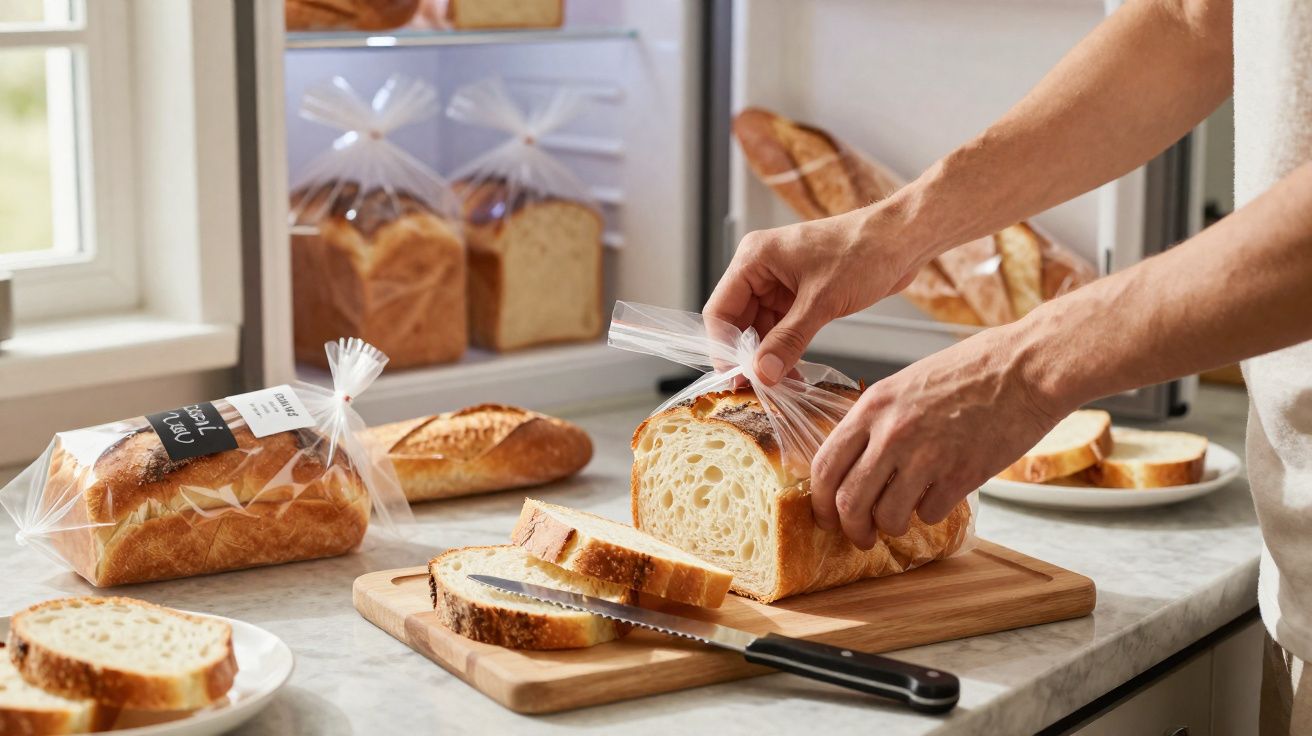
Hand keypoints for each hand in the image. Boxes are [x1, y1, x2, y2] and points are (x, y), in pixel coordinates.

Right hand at [704, 206, 923, 384]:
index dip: (725, 348)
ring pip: (761, 330)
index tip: (737, 380)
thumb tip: (763, 374)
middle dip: (748, 357)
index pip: (720, 311)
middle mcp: (761, 270)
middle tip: (759, 389)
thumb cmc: (863, 251)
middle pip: (738, 323)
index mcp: (754, 259)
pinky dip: (786, 350)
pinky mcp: (801, 295)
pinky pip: (782, 329)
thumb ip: (788, 339)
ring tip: (780, 387)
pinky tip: (793, 373)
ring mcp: (781, 283)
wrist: (903, 239)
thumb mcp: (822, 301)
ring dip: (769, 358)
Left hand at [809, 325, 1069, 547]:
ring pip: (888, 516)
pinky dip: (931, 514)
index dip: (820, 500)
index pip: (824, 465)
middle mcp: (892, 433)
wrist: (1026, 367)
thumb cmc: (971, 370)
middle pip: (849, 501)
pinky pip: (930, 514)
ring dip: (892, 526)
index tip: (827, 515)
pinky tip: (940, 497)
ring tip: (903, 519)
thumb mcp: (906, 385)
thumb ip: (878, 421)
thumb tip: (857, 462)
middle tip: (859, 536)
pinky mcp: (960, 476)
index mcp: (872, 406)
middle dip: (850, 528)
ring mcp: (926, 456)